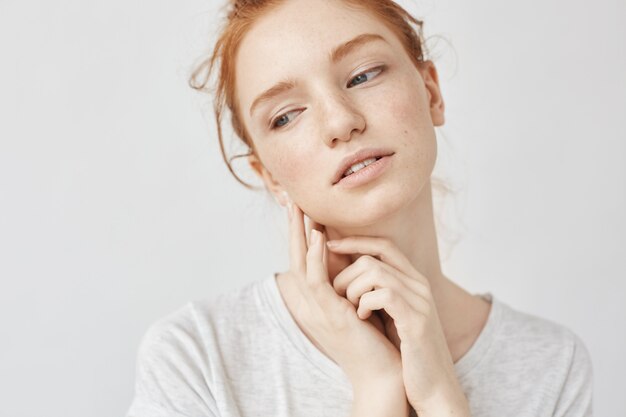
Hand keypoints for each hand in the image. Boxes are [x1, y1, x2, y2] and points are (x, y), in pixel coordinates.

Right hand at [284, 198, 402, 384]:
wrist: (383, 373)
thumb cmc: (374, 338)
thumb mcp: (356, 302)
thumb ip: (349, 280)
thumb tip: (353, 254)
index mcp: (316, 301)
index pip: (302, 261)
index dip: (299, 234)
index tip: (301, 208)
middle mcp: (311, 304)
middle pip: (294, 258)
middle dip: (293, 228)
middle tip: (291, 199)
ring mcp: (317, 311)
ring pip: (299, 265)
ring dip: (298, 235)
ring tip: (299, 208)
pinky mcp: (329, 315)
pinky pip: (315, 280)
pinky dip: (314, 256)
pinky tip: (316, 236)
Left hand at [327, 236, 469, 414]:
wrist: (432, 386)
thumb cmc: (406, 351)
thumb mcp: (390, 314)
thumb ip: (377, 291)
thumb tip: (346, 272)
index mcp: (412, 281)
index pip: (383, 245)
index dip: (355, 241)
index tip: (330, 245)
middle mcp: (419, 285)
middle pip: (373, 256)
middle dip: (346, 274)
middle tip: (337, 295)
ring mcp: (420, 301)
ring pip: (375, 272)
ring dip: (352, 290)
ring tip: (349, 309)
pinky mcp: (417, 321)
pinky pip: (384, 295)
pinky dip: (364, 304)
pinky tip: (362, 318)